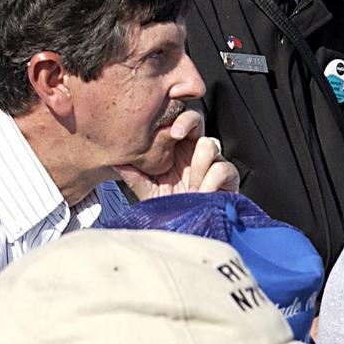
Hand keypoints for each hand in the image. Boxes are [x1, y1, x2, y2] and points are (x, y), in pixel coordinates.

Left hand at [115, 109, 239, 199]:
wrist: (189, 229)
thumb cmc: (169, 207)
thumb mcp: (147, 190)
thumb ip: (133, 175)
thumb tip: (115, 162)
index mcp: (175, 147)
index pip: (175, 119)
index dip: (170, 114)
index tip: (161, 125)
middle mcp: (194, 150)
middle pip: (196, 118)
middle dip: (186, 122)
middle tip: (175, 135)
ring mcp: (212, 161)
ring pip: (209, 143)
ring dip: (198, 165)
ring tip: (190, 187)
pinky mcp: (229, 177)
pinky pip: (223, 168)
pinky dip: (210, 181)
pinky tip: (201, 194)